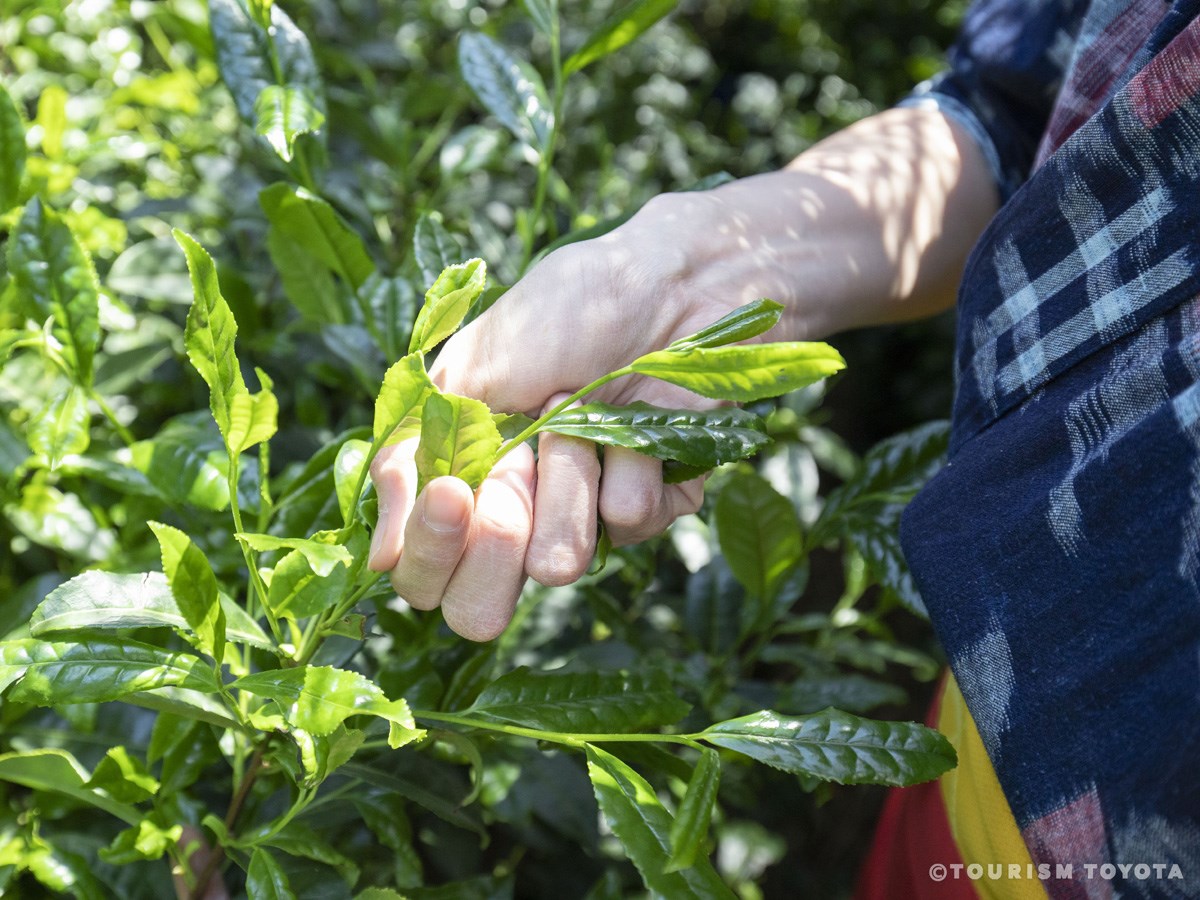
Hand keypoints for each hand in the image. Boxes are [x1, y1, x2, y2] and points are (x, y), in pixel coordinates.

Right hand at [367, 193, 738, 640]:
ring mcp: (583, 520)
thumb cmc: (562, 311)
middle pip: (479, 608)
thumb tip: (378, 557)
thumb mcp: (469, 370)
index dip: (432, 551)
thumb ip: (413, 459)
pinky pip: (627, 523)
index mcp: (460, 485)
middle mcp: (516, 519)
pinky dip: (626, 460)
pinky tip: (636, 417)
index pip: (419, 575)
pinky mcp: (651, 510)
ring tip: (578, 410)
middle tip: (521, 467)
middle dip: (497, 539)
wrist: (667, 283)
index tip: (455, 494)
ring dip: (566, 477)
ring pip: (557, 563)